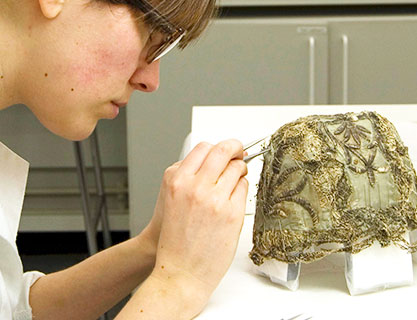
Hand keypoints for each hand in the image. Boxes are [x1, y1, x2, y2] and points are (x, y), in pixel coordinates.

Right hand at [149, 139, 247, 310]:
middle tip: (240, 152)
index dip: (218, 146)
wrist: (179, 271)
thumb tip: (213, 157)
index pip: (204, 147)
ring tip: (236, 179)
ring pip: (237, 168)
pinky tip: (234, 198)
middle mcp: (195, 186)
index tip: (226, 149)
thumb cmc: (175, 238)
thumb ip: (188, 175)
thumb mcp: (171, 197)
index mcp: (177, 180)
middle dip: (236, 148)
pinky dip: (242, 189)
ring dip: (240, 170)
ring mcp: (214, 200)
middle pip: (223, 151)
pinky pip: (244, 188)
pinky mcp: (232, 214)